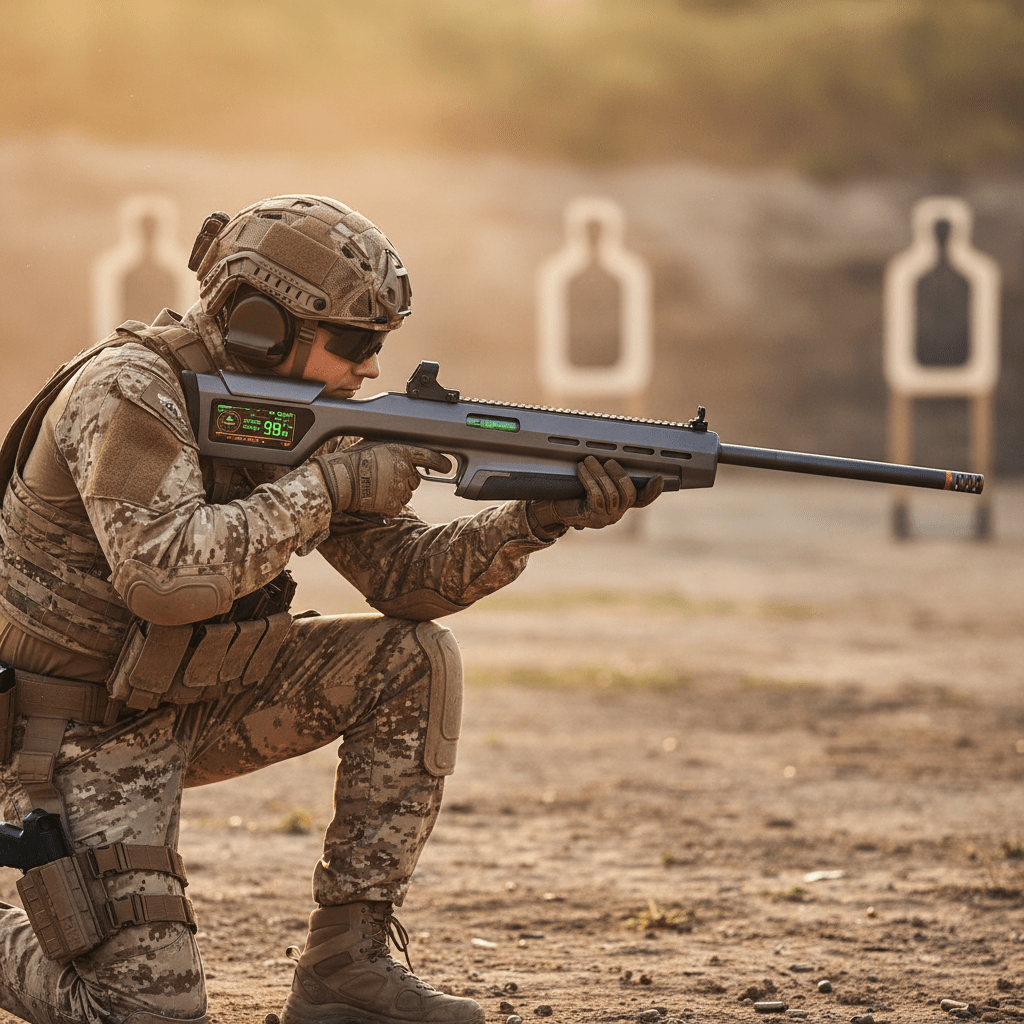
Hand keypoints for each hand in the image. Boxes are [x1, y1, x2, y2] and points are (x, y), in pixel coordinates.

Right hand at [313, 442, 450, 516]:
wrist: (339, 479)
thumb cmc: (352, 460)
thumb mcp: (375, 445)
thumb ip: (393, 450)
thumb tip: (403, 456)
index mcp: (400, 451)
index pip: (427, 456)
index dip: (439, 462)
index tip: (448, 466)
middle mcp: (404, 469)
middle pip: (414, 480)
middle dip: (403, 480)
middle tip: (383, 478)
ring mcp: (399, 488)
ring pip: (406, 495)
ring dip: (395, 494)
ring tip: (375, 488)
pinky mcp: (393, 505)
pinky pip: (396, 508)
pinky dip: (388, 506)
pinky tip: (374, 498)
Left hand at [528, 456, 662, 534]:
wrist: (552, 507)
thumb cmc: (572, 492)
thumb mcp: (593, 482)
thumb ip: (607, 476)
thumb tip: (616, 456)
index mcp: (620, 505)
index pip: (642, 500)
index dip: (653, 492)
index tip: (659, 479)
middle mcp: (616, 514)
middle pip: (628, 495)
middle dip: (619, 475)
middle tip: (608, 461)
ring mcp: (604, 518)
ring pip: (611, 494)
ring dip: (599, 474)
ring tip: (589, 461)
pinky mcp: (591, 517)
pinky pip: (596, 496)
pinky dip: (589, 480)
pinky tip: (582, 469)